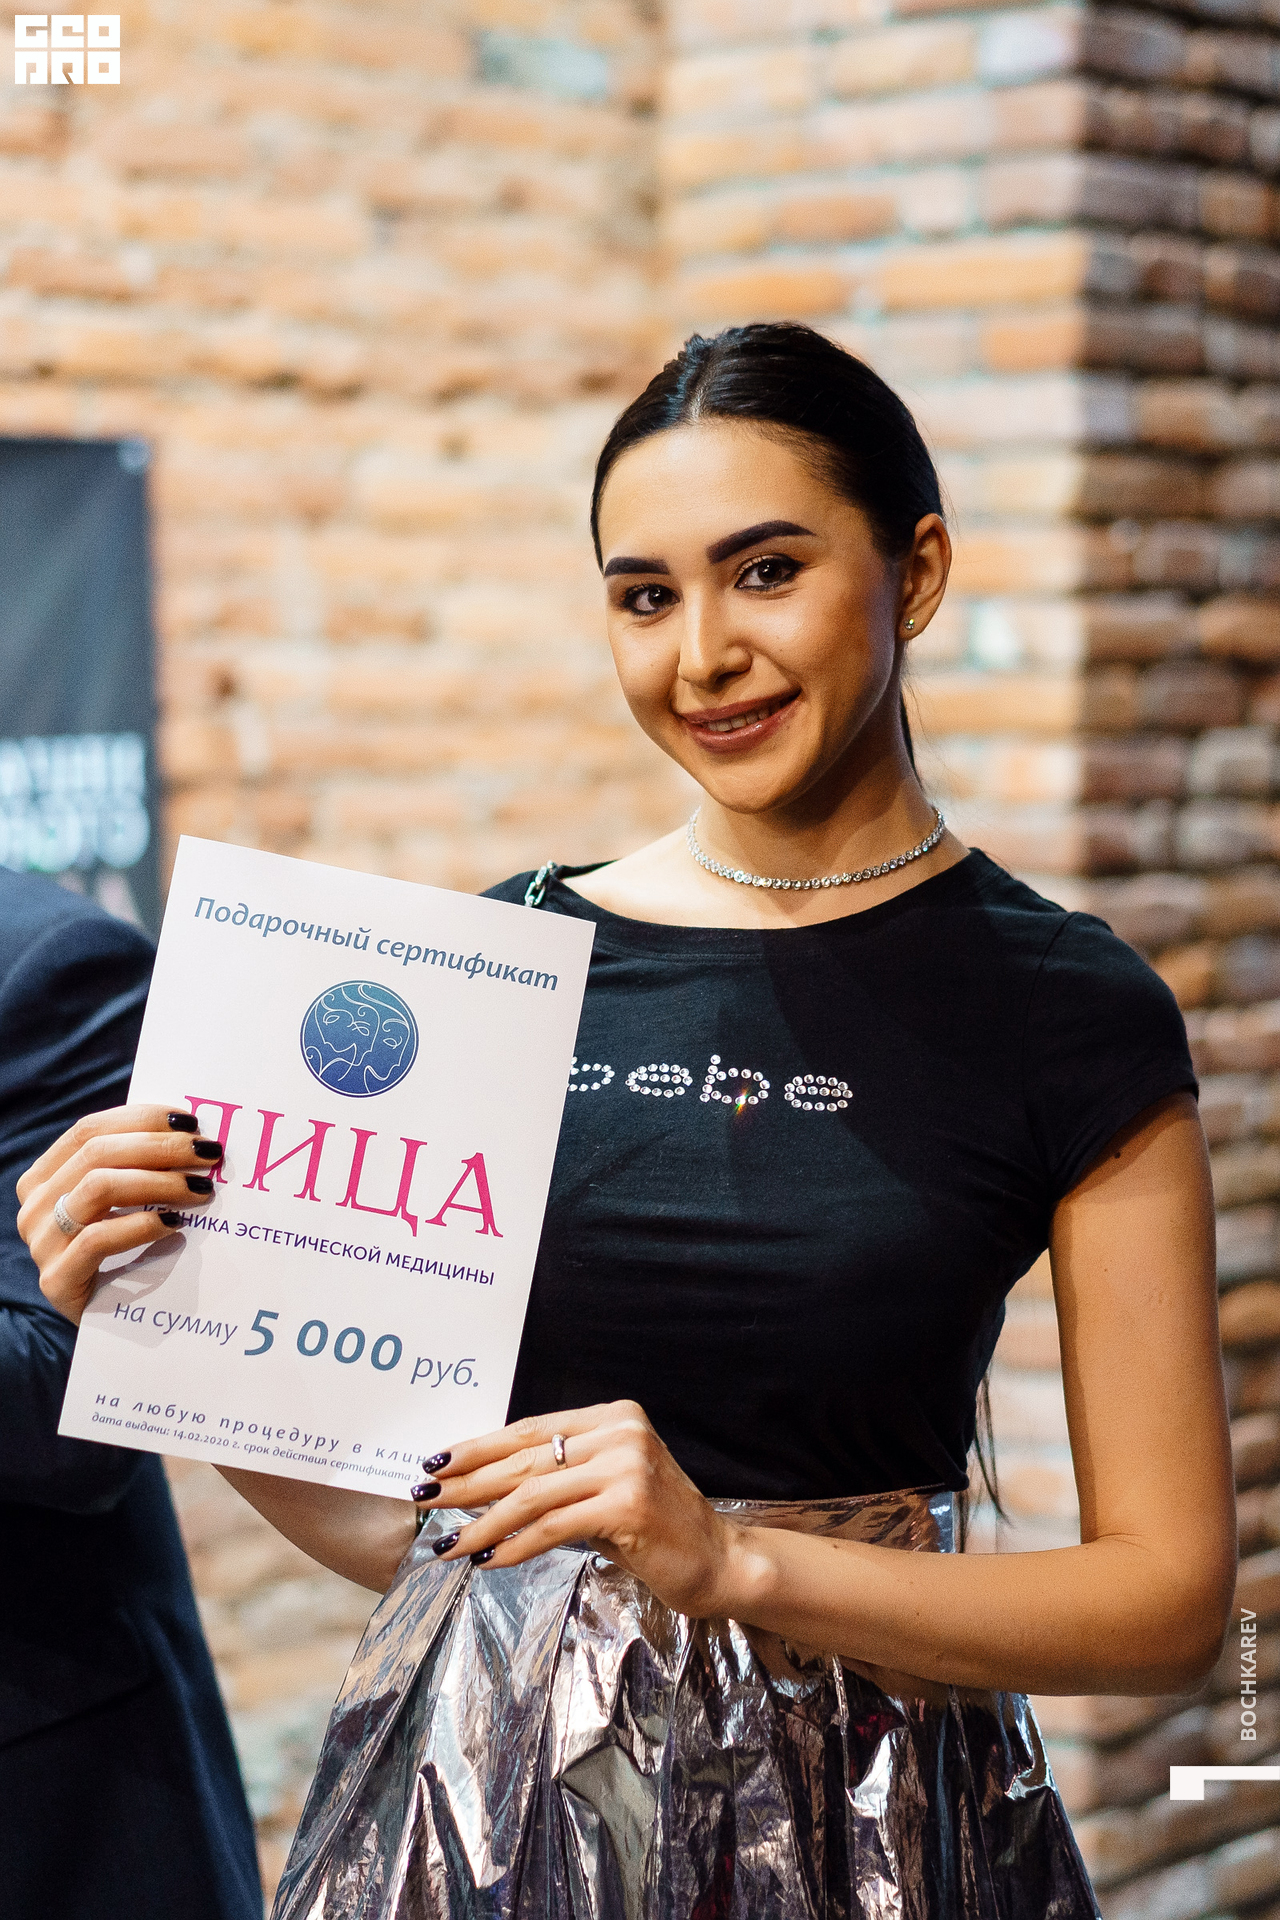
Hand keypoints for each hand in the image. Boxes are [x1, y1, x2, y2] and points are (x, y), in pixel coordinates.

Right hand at [17, 1104, 223, 1325]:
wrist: (110, 1326)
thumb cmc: (126, 1254)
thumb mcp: (123, 1204)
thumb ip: (138, 1167)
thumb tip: (190, 1131)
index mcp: (44, 1178)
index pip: (88, 1129)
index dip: (141, 1119)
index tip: (190, 1121)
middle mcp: (35, 1207)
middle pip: (97, 1154)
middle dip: (161, 1147)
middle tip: (208, 1153)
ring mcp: (41, 1244)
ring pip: (99, 1188)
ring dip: (159, 1182)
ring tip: (201, 1189)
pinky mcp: (56, 1281)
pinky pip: (99, 1239)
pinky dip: (142, 1225)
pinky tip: (176, 1224)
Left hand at [413, 1401, 742, 1617]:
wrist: (718, 1560)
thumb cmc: (657, 1529)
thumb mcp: (606, 1488)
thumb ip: (561, 1477)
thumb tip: (486, 1485)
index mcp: (612, 1416)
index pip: (530, 1430)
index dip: (479, 1448)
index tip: (437, 1462)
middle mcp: (619, 1432)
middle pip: (524, 1458)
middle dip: (467, 1481)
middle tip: (425, 1498)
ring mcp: (625, 1466)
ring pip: (531, 1494)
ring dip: (481, 1522)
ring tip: (448, 1544)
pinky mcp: (626, 1504)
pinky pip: (552, 1527)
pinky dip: (513, 1545)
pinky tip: (487, 1561)